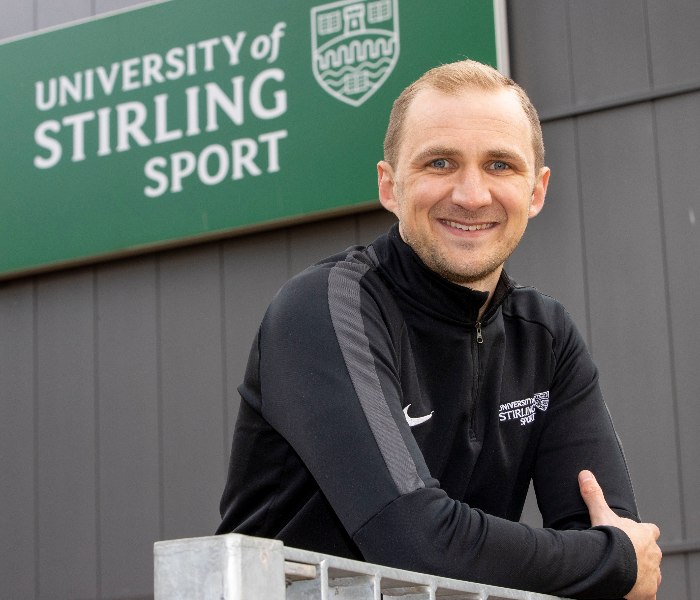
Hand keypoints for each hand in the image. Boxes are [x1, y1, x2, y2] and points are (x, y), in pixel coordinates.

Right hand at [578, 470, 661, 599]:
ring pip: (652, 572)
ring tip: (626, 573)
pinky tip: (629, 590)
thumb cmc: (612, 540)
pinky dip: (641, 593)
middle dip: (641, 554)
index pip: (651, 531)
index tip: (634, 534)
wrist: (615, 565)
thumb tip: (585, 475)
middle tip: (624, 555)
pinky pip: (648, 593)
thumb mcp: (601, 513)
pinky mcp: (648, 591)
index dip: (644, 532)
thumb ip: (594, 494)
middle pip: (652, 552)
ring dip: (642, 573)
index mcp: (645, 534)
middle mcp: (653, 553)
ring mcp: (653, 573)